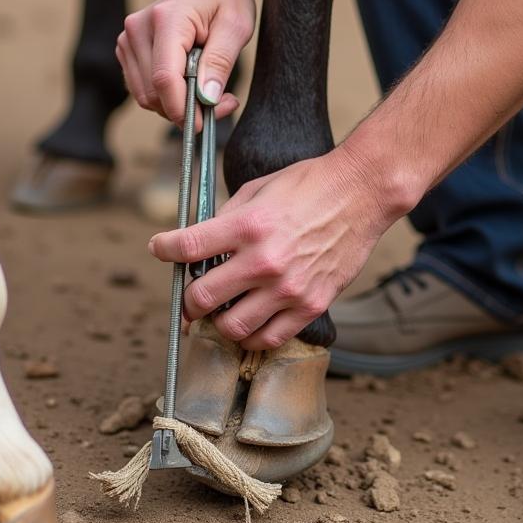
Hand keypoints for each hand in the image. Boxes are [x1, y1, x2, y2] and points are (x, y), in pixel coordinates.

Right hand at [117, 0, 254, 125]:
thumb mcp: (236, 26)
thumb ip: (220, 62)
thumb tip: (206, 99)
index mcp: (165, 20)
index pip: (164, 78)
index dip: (183, 109)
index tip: (206, 123)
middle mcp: (137, 29)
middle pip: (153, 93)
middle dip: (186, 109)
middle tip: (223, 102)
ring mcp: (127, 40)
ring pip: (145, 96)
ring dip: (176, 105)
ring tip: (210, 91)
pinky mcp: (127, 50)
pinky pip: (142, 89)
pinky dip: (166, 97)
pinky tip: (191, 86)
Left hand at [148, 147, 397, 349]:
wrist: (362, 192)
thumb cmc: (310, 184)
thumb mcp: (258, 189)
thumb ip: (227, 219)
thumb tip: (200, 243)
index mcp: (247, 225)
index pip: (186, 247)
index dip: (164, 249)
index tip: (160, 249)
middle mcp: (264, 260)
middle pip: (202, 297)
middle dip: (189, 299)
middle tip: (192, 296)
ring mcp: (288, 288)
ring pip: (231, 327)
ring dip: (219, 321)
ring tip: (222, 312)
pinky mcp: (310, 305)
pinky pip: (269, 338)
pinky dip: (252, 335)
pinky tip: (250, 322)